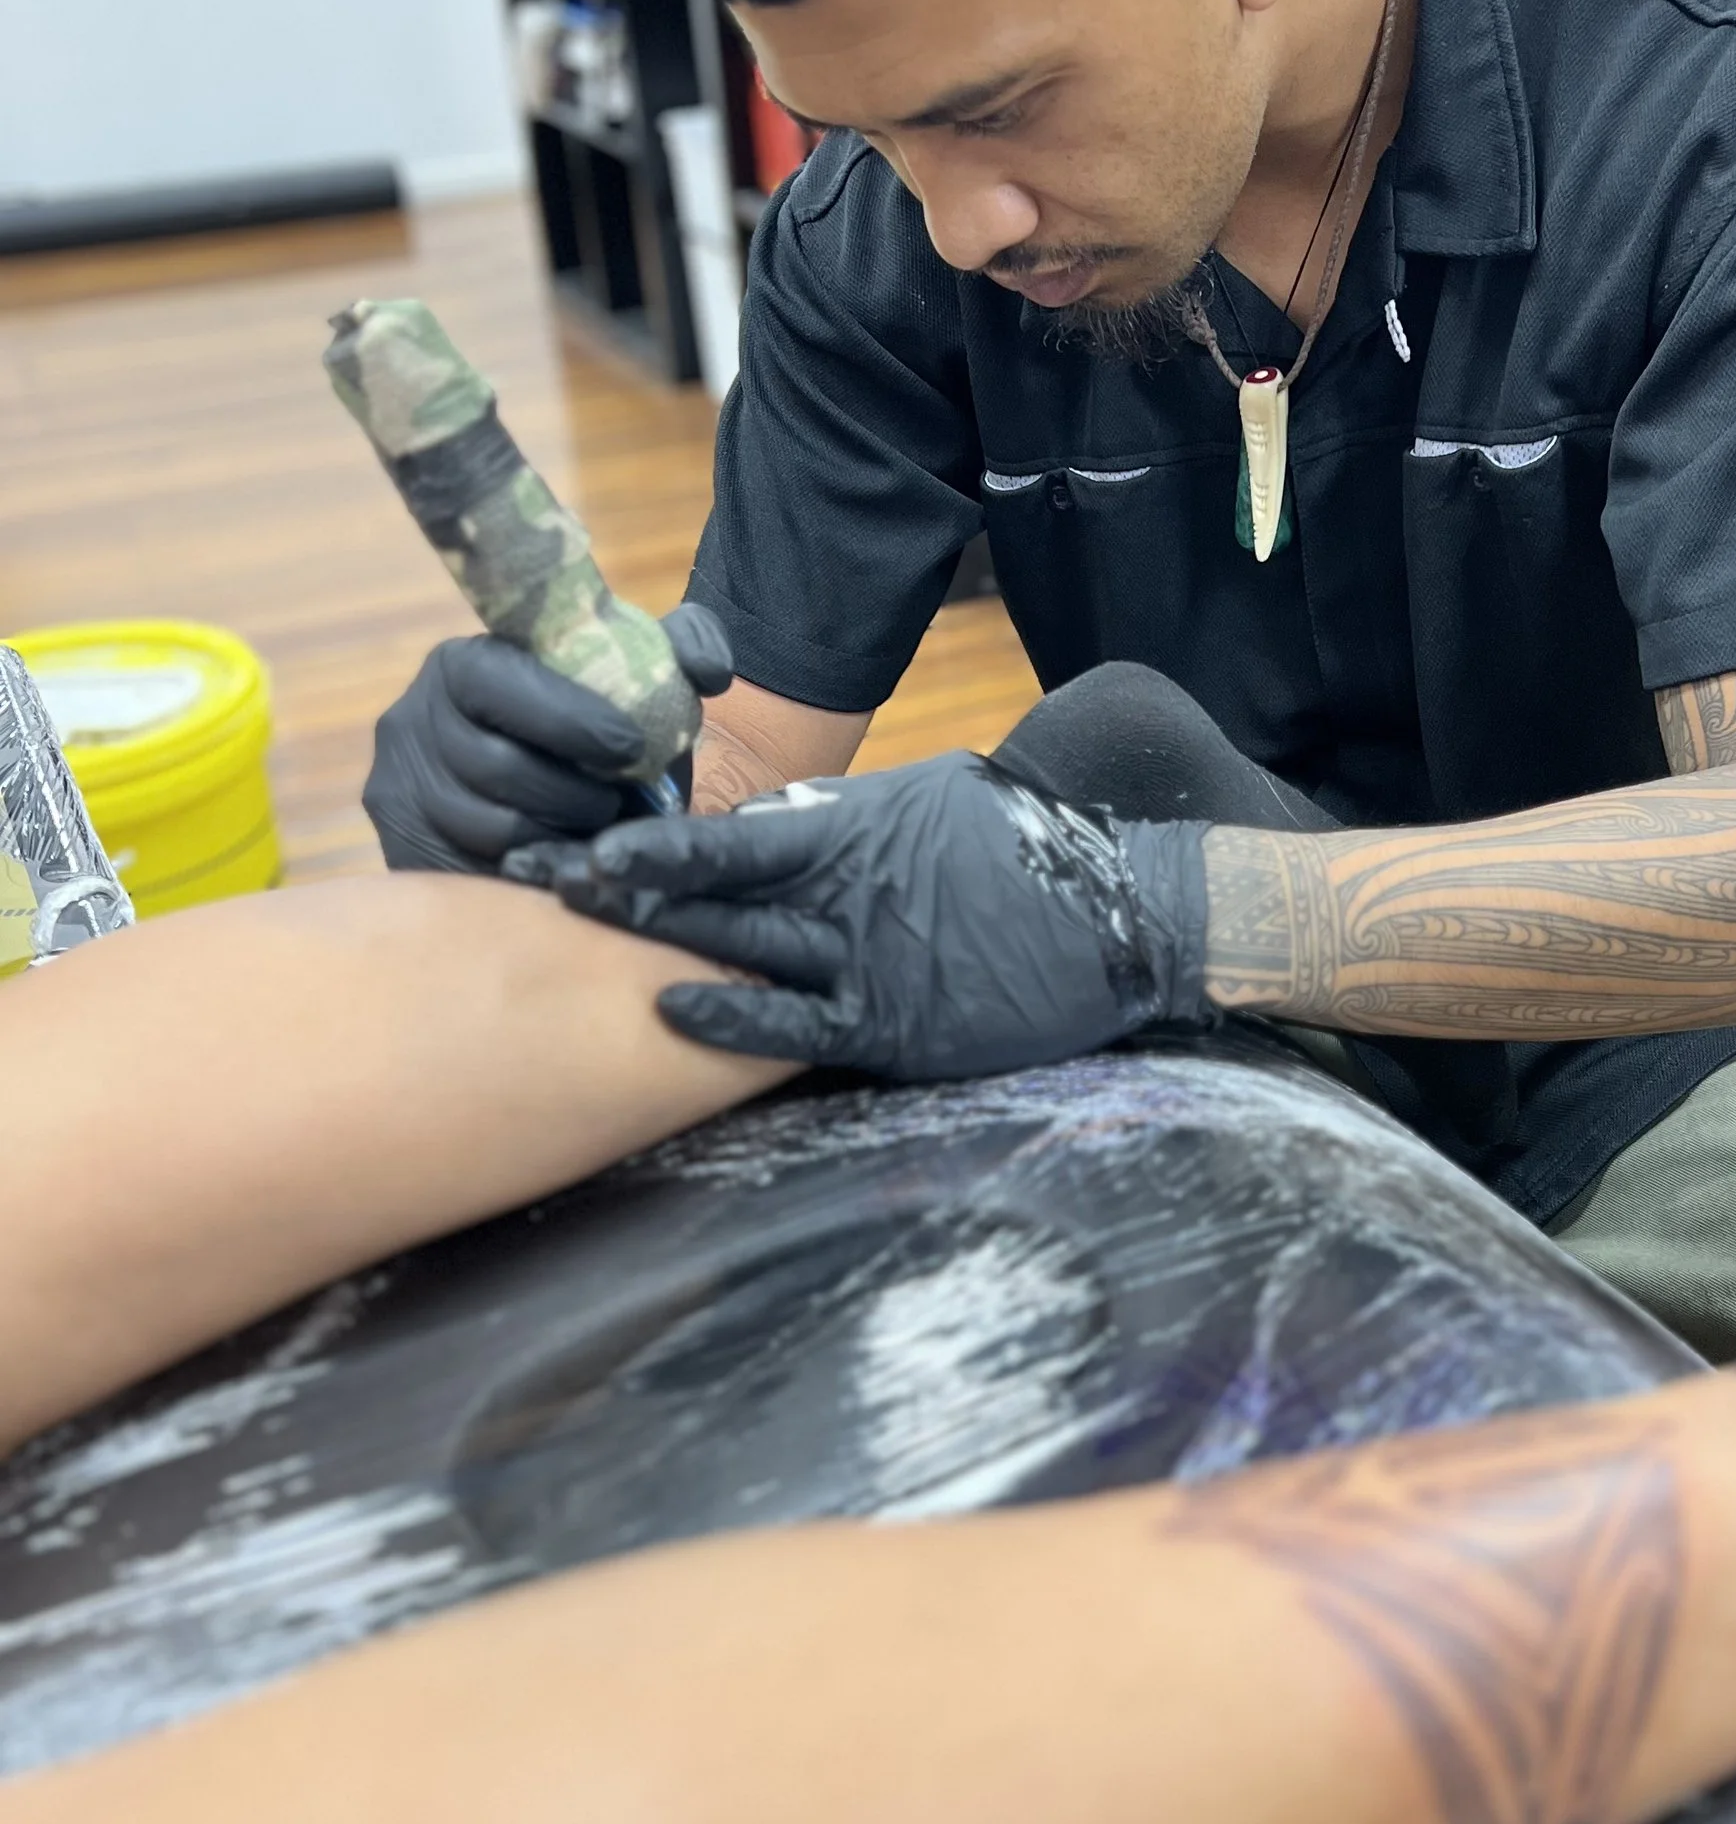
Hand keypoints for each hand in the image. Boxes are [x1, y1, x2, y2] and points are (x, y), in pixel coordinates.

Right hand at [365, 606, 733, 873]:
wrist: (564, 812)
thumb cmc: (601, 744)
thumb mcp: (641, 691)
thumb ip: (681, 654)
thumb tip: (708, 668)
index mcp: (464, 664)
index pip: (499, 682)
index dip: (568, 719)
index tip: (631, 748)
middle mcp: (412, 720)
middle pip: (496, 765)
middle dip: (576, 793)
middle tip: (621, 805)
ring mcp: (399, 790)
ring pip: (493, 827)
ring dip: (563, 836)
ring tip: (598, 832)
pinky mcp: (405, 852)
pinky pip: (478, 873)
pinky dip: (537, 872)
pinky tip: (568, 863)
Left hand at [503, 750, 1211, 1080]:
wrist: (1119, 911)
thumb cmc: (1026, 849)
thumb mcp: (932, 800)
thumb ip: (846, 817)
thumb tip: (779, 817)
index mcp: (852, 831)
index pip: (725, 835)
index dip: (645, 841)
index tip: (573, 838)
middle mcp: (845, 893)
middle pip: (707, 892)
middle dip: (613, 889)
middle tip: (528, 879)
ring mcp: (867, 959)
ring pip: (737, 950)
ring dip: (651, 941)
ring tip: (570, 930)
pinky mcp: (895, 1023)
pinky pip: (796, 1023)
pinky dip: (730, 1016)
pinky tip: (669, 1008)